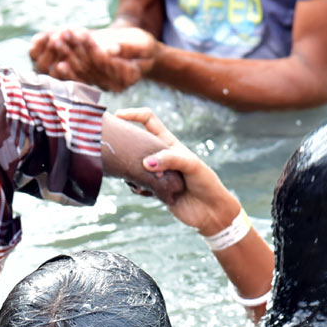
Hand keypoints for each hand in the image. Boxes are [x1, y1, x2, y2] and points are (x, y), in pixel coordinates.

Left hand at [29, 27, 152, 91]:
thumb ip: (127, 48)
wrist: (141, 56)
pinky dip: (66, 63)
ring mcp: (102, 85)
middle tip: (60, 37)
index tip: (81, 34)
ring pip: (81, 70)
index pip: (105, 62)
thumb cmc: (144, 47)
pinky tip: (55, 53)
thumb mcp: (141, 43)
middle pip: (90, 67)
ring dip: (67, 55)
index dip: (92, 48)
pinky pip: (77, 74)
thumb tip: (110, 50)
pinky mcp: (93, 82)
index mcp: (127, 76)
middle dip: (74, 51)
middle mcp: (113, 85)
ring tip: (55, 40)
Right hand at [117, 107, 240, 235]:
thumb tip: (146, 163)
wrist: (210, 211)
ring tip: (142, 180)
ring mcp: (155, 173)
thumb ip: (170, 159)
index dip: (133, 114)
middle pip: (135, 143)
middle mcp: (160, 156)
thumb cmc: (205, 182)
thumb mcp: (191, 165)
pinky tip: (149, 193)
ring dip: (131, 173)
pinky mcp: (153, 189)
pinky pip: (137, 186)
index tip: (118, 116)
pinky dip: (138, 188)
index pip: (148, 120)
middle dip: (124, 145)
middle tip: (115, 152)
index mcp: (168, 142)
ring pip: (133, 167)